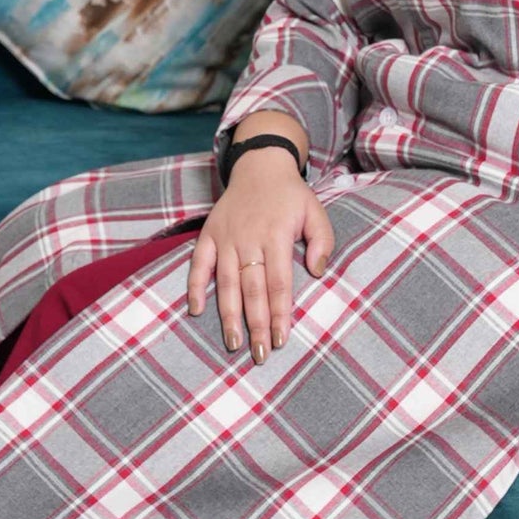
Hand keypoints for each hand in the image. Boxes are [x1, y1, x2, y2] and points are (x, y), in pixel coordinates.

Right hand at [186, 152, 334, 367]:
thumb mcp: (316, 211)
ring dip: (229, 315)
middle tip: (260, 354)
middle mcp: (249, 239)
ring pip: (227, 282)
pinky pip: (198, 264)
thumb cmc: (290, 195)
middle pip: (252, 289)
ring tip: (233, 343)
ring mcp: (226, 238)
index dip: (280, 313)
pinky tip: (196, 310)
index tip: (282, 339)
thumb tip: (318, 272)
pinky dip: (195, 286)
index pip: (279, 283)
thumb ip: (323, 241)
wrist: (259, 165)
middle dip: (256, 324)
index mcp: (277, 235)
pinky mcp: (209, 234)